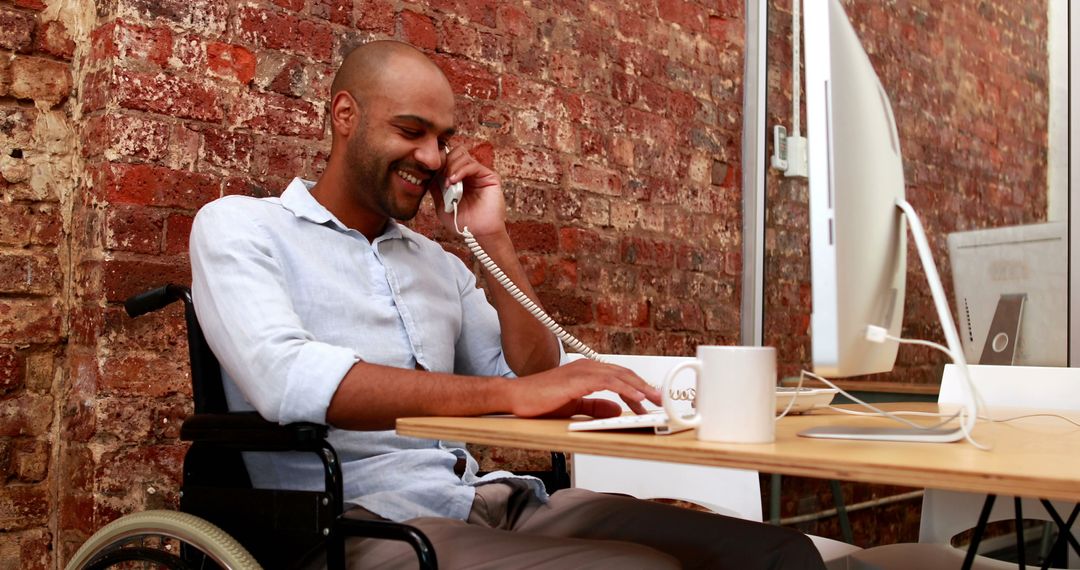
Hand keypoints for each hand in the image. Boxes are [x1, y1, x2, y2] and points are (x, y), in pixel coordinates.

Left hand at [432, 145, 505, 236]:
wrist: (478, 234)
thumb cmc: (462, 222)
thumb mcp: (442, 205)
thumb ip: (436, 189)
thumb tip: (427, 174)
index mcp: (459, 178)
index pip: (448, 159)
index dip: (439, 163)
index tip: (430, 173)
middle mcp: (469, 173)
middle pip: (455, 152)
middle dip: (445, 163)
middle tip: (441, 178)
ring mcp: (479, 174)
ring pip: (462, 156)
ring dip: (451, 167)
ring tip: (448, 183)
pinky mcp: (489, 177)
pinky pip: (473, 165)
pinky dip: (461, 171)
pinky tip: (454, 181)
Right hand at [505, 359, 662, 418]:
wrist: (516, 397)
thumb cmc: (538, 400)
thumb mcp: (574, 406)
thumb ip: (594, 407)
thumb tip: (615, 409)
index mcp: (587, 372)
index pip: (619, 376)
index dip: (637, 387)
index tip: (650, 400)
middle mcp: (587, 367)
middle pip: (624, 374)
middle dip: (644, 387)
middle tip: (660, 399)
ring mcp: (583, 371)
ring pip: (620, 376)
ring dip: (640, 388)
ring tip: (654, 399)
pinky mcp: (577, 379)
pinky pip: (608, 382)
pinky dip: (625, 389)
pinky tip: (636, 398)